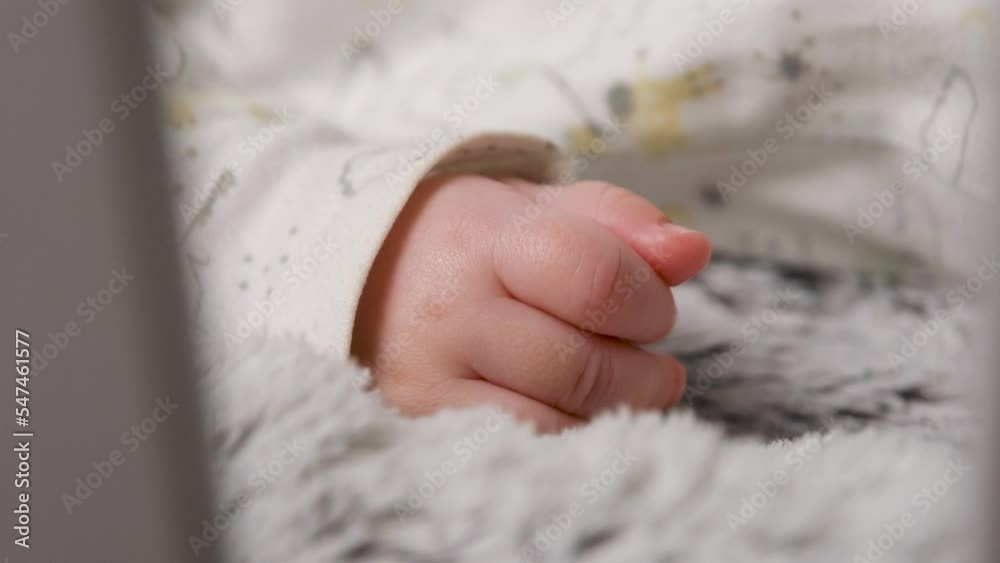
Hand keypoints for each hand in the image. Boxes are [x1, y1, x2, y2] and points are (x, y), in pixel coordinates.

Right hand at [352, 174, 710, 432]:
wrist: (363, 273)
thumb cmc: (469, 241)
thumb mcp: (537, 207)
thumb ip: (620, 221)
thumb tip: (692, 252)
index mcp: (485, 238)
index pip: (592, 277)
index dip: (648, 302)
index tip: (653, 309)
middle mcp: (450, 311)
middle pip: (583, 367)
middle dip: (641, 373)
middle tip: (644, 361)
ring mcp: (431, 377)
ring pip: (557, 422)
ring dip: (610, 412)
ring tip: (609, 384)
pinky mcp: (423, 424)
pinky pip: (524, 450)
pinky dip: (567, 435)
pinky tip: (568, 409)